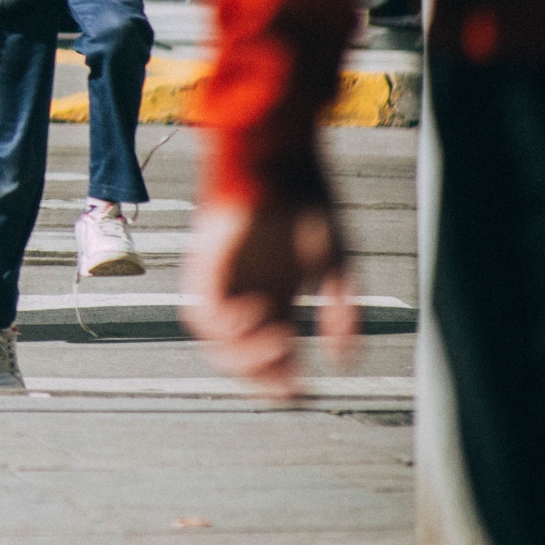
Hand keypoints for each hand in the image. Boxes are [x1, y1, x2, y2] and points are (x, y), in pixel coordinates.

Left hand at [182, 197, 358, 400]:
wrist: (279, 149)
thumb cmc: (308, 195)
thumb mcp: (337, 261)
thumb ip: (341, 310)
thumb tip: (342, 360)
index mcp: (272, 289)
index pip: (268, 347)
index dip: (280, 377)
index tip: (305, 396)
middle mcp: (242, 288)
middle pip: (235, 352)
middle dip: (259, 377)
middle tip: (290, 387)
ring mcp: (221, 275)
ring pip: (215, 338)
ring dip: (244, 355)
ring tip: (281, 346)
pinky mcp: (204, 258)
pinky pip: (202, 306)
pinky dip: (227, 324)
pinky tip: (257, 316)